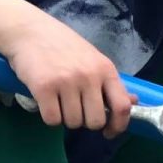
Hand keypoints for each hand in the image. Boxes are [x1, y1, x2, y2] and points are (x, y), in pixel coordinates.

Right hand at [0, 13, 134, 135]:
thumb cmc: (63, 46)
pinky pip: (52, 119)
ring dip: (65, 118)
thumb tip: (132, 102)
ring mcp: (66, 82)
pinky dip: (49, 116)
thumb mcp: (93, 59)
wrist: (30, 31)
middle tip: (75, 109)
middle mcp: (89, 76)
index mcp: (105, 69)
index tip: (109, 131)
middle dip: (85, 122)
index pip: (122, 106)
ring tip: (58, 100)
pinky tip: (47, 102)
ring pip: (73, 122)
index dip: (118, 125)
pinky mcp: (44, 87)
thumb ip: (110, 82)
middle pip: (95, 121)